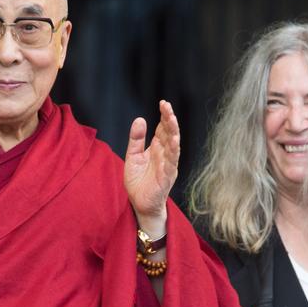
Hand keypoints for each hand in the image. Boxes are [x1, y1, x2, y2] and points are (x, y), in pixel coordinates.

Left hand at [124, 100, 179, 232]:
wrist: (139, 203)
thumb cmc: (138, 181)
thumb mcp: (133, 156)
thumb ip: (136, 139)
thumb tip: (140, 119)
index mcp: (157, 149)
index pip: (163, 129)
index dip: (164, 116)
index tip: (163, 103)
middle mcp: (165, 155)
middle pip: (170, 134)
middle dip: (170, 120)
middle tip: (167, 106)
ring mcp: (168, 166)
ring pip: (174, 146)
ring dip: (174, 133)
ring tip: (172, 119)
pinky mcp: (167, 177)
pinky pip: (171, 164)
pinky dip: (172, 153)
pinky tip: (173, 142)